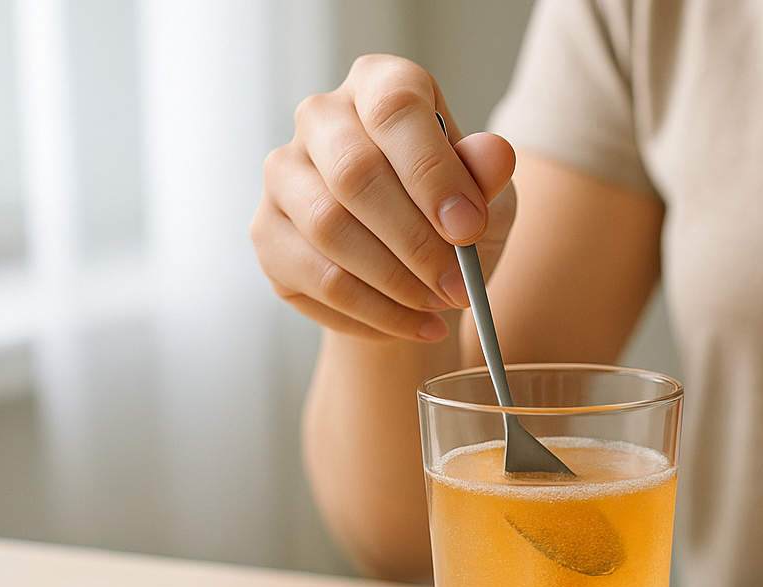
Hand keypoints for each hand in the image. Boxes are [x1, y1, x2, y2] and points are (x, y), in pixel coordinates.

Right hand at [250, 55, 516, 341]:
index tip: (469, 229)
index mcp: (379, 85)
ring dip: (394, 281)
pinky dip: (373, 311)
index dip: (432, 172)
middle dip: (416, 242)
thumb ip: (487, 176)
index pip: (395, 109)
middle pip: (355, 172)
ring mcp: (284, 173)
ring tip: (438, 306)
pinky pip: (317, 277)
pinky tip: (411, 324)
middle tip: (459, 286)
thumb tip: (496, 154)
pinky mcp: (267, 231)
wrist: (414, 274)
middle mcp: (320, 117)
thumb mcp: (487, 197)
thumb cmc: (450, 219)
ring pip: (329, 228)